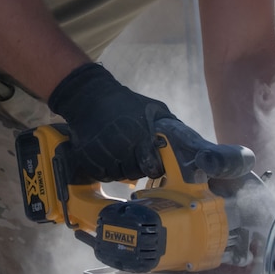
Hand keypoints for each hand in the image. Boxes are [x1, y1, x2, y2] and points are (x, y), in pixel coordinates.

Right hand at [47, 63, 174, 181]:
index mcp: (139, 135)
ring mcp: (102, 153)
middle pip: (135, 174)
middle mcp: (120, 146)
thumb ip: (169, 124)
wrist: (90, 96)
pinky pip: (102, 175)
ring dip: (121, 169)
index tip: (155, 164)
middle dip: (138, 169)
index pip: (152, 167)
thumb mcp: (153, 107)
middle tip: (136, 158)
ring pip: (118, 176)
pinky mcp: (87, 158)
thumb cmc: (125, 102)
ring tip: (121, 154)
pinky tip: (108, 157)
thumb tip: (186, 140)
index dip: (155, 168)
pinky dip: (106, 170)